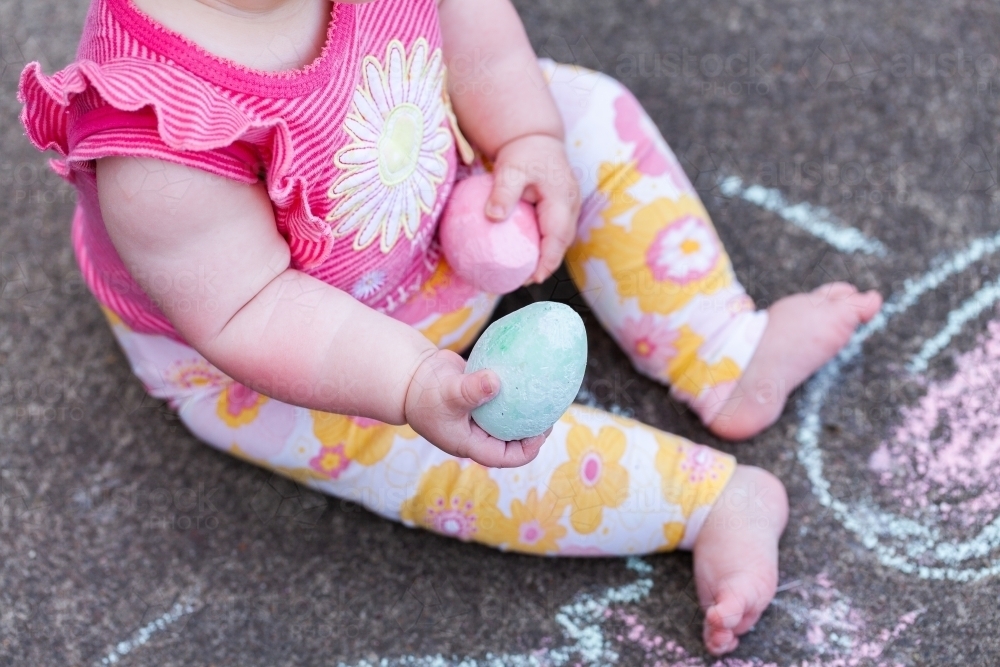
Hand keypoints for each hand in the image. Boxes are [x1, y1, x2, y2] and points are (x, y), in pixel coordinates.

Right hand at [403, 349, 549, 466]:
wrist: (409, 376)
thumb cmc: (423, 392)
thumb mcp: (447, 393)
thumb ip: (471, 390)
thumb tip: (496, 382)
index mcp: (471, 444)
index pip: (506, 457)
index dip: (527, 450)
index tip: (541, 431)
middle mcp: (477, 434)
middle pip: (512, 441)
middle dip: (532, 431)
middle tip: (549, 411)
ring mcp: (478, 417)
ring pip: (508, 420)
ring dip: (525, 412)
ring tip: (544, 397)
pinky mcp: (479, 398)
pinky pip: (501, 400)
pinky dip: (514, 393)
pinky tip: (528, 377)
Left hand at [485, 133, 580, 283]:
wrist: (535, 138)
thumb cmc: (523, 153)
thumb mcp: (510, 169)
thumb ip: (503, 192)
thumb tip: (493, 217)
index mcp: (562, 199)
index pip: (558, 238)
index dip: (548, 261)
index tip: (533, 278)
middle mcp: (571, 206)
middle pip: (562, 244)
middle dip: (547, 265)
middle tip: (524, 282)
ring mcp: (570, 208)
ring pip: (561, 240)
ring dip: (547, 257)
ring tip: (525, 274)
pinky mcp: (562, 209)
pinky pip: (555, 232)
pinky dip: (545, 245)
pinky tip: (527, 255)